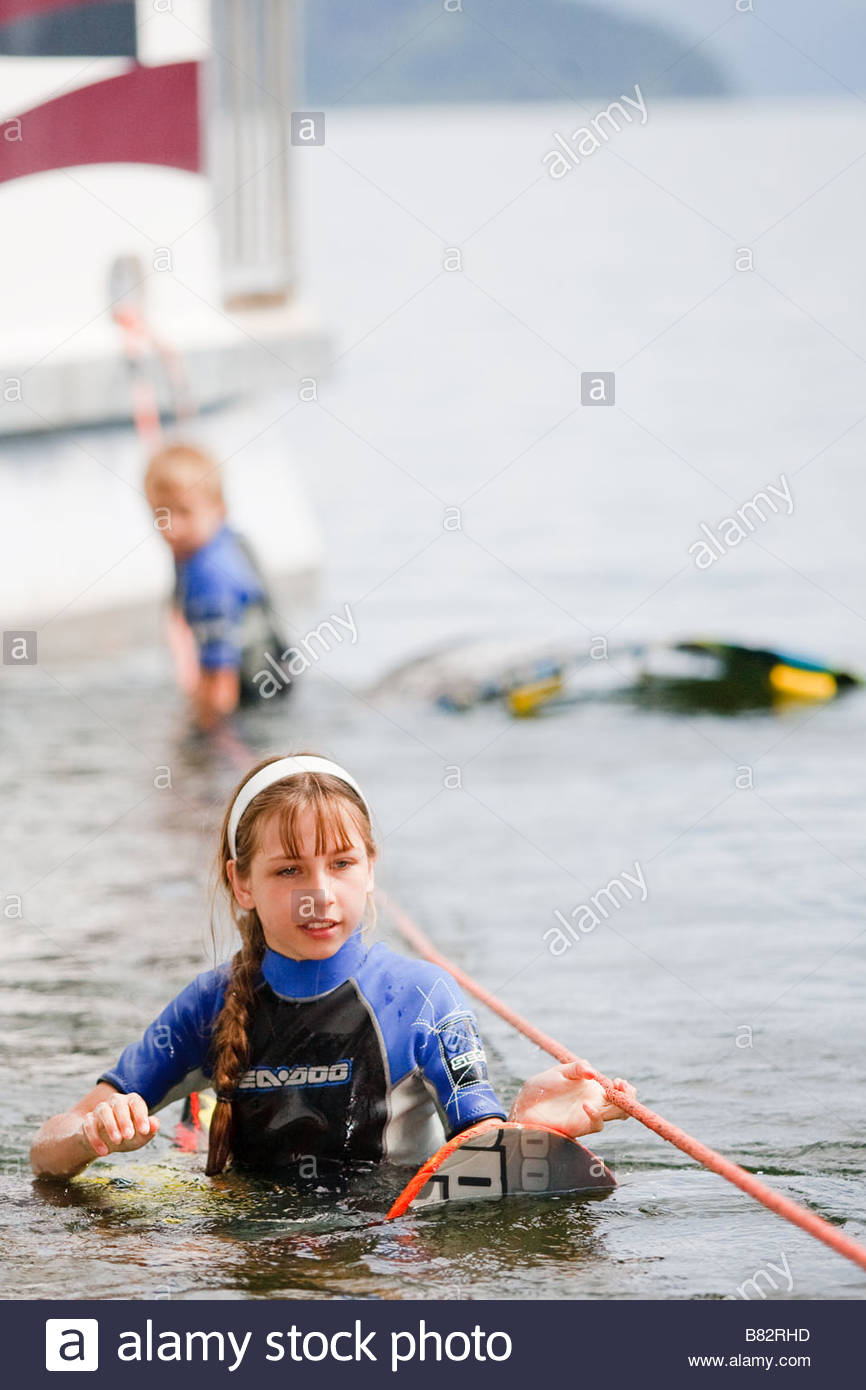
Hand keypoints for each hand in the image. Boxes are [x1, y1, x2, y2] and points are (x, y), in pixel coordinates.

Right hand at [79, 1092, 158, 1158]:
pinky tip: (104, 1152)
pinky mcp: (88, 1121)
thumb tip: (155, 1124)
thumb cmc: (127, 1137)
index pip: (136, 1103)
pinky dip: (95, 1139)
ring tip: (117, 1142)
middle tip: (129, 1136)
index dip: (141, 1116)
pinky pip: (89, 1126)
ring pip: (103, 1111)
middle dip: (124, 1120)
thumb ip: (149, 1130)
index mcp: (131, 1102)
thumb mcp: (140, 1136)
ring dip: (110, 1126)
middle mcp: (115, 1102)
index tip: (144, 1131)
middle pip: (119, 1104)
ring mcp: (100, 1110)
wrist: (105, 1145)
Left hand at [509, 1060, 636, 1138]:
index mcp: (593, 1090)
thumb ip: (576, 1068)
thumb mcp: (559, 1072)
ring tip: (609, 1092)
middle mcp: (595, 1104)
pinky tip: (586, 1105)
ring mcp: (588, 1116)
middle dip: (629, 1097)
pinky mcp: (579, 1127)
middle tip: (620, 1087)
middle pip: (623, 1106)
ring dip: (618, 1106)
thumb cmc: (541, 1088)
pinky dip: (595, 1115)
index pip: (619, 1093)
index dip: (626, 1089)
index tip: (619, 1081)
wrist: (523, 1105)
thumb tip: (593, 1072)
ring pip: (615, 1116)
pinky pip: (596, 1125)